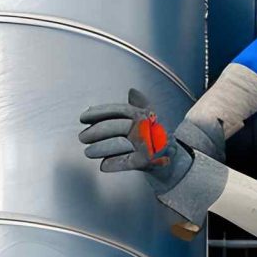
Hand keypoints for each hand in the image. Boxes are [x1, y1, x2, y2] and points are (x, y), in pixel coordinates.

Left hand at [78, 89, 195, 192]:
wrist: (174, 161)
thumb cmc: (156, 138)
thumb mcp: (150, 119)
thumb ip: (139, 105)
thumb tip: (132, 90)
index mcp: (144, 115)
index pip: (119, 110)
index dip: (99, 112)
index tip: (83, 117)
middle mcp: (146, 127)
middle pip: (115, 126)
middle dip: (95, 132)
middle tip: (82, 137)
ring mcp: (147, 144)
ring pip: (117, 144)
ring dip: (100, 148)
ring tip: (88, 152)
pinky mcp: (147, 161)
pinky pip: (126, 162)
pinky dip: (114, 164)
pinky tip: (103, 166)